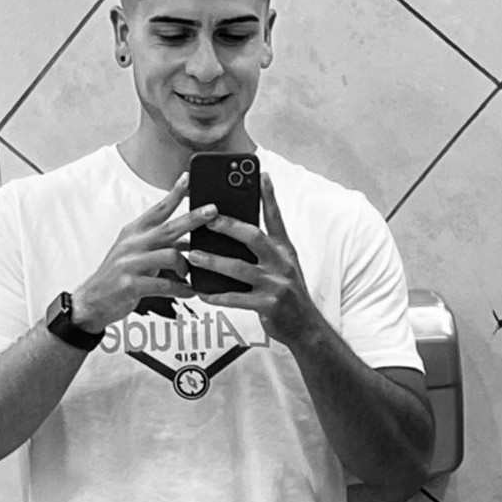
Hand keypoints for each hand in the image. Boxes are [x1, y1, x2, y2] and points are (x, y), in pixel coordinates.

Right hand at [73, 173, 216, 333]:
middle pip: (169, 227)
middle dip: (193, 218)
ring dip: (186, 266)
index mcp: (133, 232)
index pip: (157, 209)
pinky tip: (190, 292)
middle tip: (213, 211)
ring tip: (189, 276)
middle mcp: (132, 244)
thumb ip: (161, 245)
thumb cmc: (119, 276)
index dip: (174, 193)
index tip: (188, 177)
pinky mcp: (131, 284)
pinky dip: (182, 289)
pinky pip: (166, 285)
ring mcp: (130, 263)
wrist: (92, 301)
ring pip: (171, 256)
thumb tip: (189, 241)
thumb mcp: (137, 254)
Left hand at [188, 174, 314, 346]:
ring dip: (214, 261)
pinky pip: (236, 298)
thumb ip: (266, 247)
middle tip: (207, 219)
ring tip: (195, 255)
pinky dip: (217, 295)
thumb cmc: (288, 292)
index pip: (276, 218)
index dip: (268, 196)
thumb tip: (238, 230)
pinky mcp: (267, 305)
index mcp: (284, 250)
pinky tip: (201, 292)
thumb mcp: (285, 264)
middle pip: (254, 237)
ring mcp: (275, 284)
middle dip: (229, 226)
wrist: (306, 327)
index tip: (261, 174)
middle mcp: (281, 263)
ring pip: (240, 268)